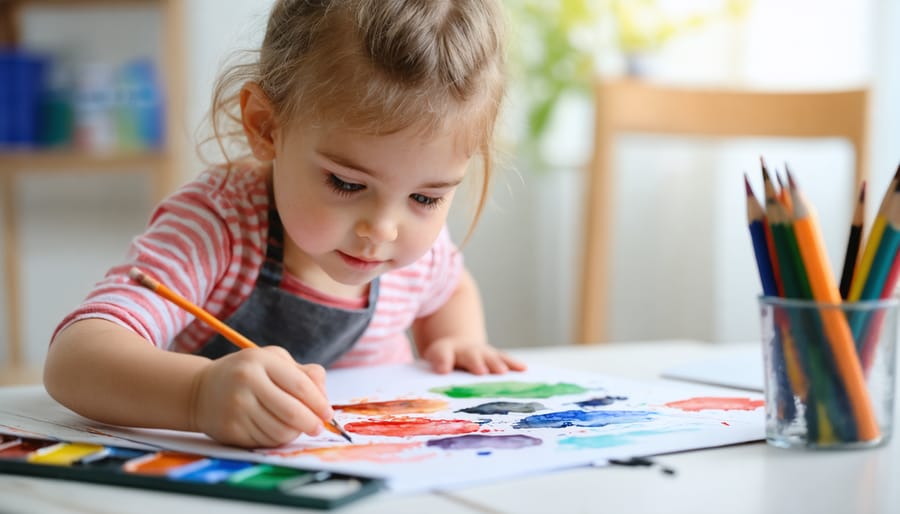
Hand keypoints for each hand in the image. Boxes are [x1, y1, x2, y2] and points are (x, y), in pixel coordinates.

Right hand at [189, 346, 332, 447]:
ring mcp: (236, 407)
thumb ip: (304, 373)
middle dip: (311, 423)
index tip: (328, 413)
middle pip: (291, 412)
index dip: (318, 402)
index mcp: (260, 361)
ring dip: (294, 433)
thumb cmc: (247, 373)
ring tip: (295, 427)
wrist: (202, 390)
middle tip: (318, 427)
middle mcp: (246, 382)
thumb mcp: (274, 361)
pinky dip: (277, 439)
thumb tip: (324, 397)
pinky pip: (265, 441)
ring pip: (280, 431)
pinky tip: (276, 430)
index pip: (299, 385)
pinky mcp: (230, 429)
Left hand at [421, 338, 526, 374]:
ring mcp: (482, 352)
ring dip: (496, 364)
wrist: (457, 346)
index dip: (442, 361)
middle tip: (481, 371)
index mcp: (443, 351)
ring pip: (490, 356)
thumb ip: (434, 368)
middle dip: (476, 362)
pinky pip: (504, 359)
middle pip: (470, 355)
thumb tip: (436, 377)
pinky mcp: (495, 356)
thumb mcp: (433, 362)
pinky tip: (523, 369)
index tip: (442, 370)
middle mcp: (465, 350)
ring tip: (502, 372)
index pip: (441, 354)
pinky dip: (513, 364)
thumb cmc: (444, 360)